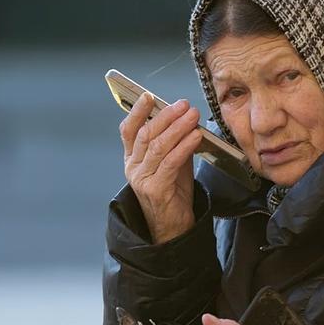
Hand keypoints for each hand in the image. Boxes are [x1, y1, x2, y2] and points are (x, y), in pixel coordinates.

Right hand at [119, 93, 202, 243]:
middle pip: (145, 134)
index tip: (148, 96)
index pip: (128, 131)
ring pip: (157, 146)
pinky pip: (170, 162)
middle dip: (166, 116)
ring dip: (177, 128)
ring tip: (192, 116)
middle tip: (183, 105)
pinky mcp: (154, 189)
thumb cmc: (173, 195)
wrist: (174, 228)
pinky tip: (195, 137)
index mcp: (133, 159)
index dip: (136, 112)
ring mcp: (141, 179)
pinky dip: (184, 147)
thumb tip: (185, 120)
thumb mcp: (173, 164)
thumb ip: (175, 144)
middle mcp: (133, 167)